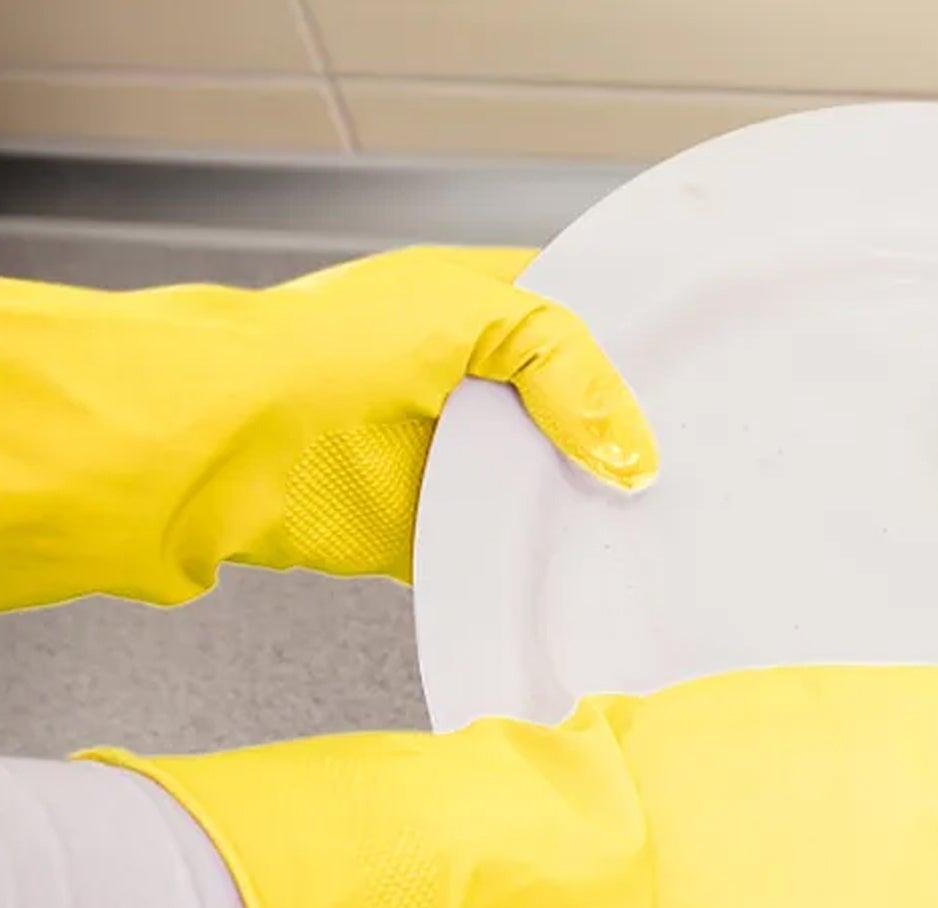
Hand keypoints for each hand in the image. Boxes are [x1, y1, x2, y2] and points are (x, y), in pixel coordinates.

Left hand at [0, 247, 656, 609]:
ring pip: (553, 487)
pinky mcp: (441, 527)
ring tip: (660, 526)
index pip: (594, 324)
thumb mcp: (472, 315)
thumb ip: (568, 368)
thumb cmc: (325, 349)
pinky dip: (541, 561)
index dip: (647, 355)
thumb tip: (632, 454)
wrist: (233, 438)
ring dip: (588, 508)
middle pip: (584, 417)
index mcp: (494, 308)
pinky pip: (508, 547)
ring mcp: (463, 457)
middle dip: (628, 443)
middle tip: (695, 469)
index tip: (704, 391)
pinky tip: (588, 569)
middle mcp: (483, 383)